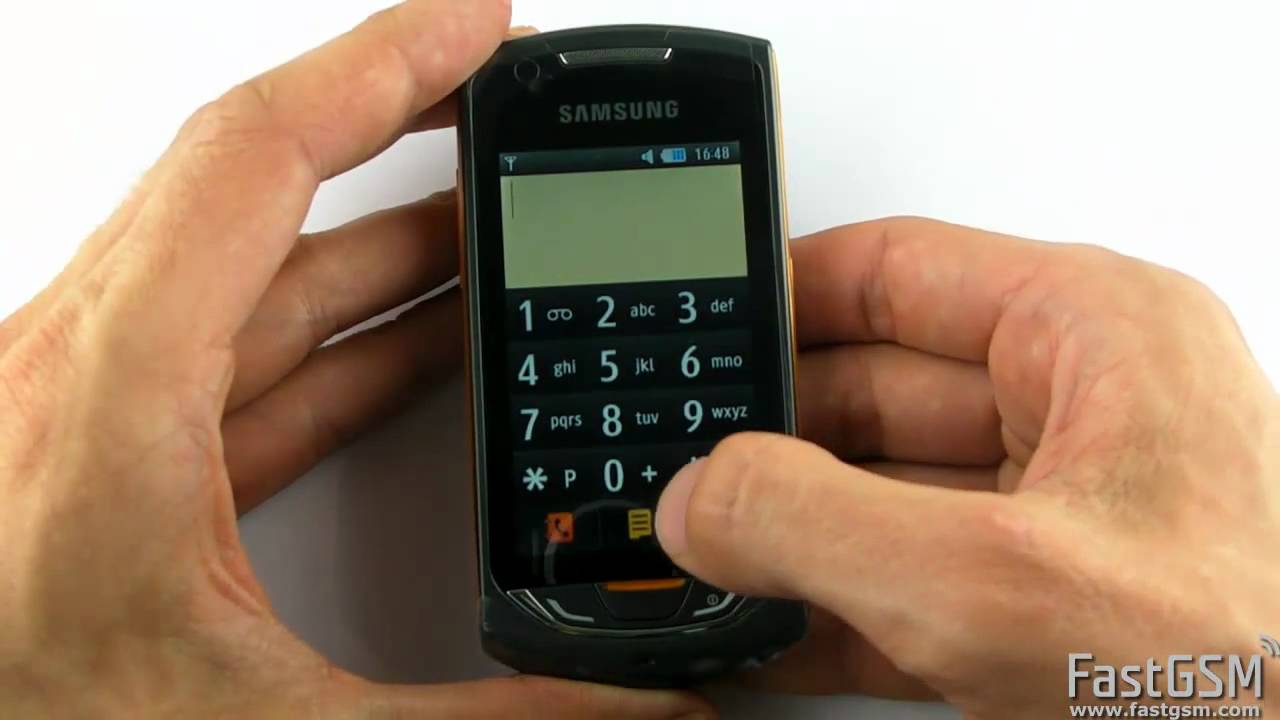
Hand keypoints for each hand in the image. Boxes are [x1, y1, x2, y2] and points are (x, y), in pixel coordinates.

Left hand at [0, 2, 711, 717]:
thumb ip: (483, 718)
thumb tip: (638, 712)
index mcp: (110, 401)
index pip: (255, 157)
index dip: (380, 67)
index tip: (476, 25)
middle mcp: (89, 374)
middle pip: (267, 192)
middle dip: (407, 135)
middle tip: (514, 110)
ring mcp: (99, 408)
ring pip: (264, 274)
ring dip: (391, 247)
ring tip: (504, 232)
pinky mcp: (122, 455)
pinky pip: (253, 353)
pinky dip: (353, 335)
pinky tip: (433, 345)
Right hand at [656, 218, 1279, 716]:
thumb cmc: (1256, 681)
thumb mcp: (994, 584)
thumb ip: (818, 523)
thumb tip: (707, 496)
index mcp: (1095, 338)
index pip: (899, 269)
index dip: (786, 293)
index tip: (700, 325)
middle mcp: (1079, 411)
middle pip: (871, 391)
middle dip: (769, 442)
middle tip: (682, 475)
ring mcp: (1059, 515)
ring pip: (878, 497)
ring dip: (788, 535)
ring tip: (701, 558)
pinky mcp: (1043, 605)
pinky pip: (906, 584)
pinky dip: (828, 608)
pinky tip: (758, 629)